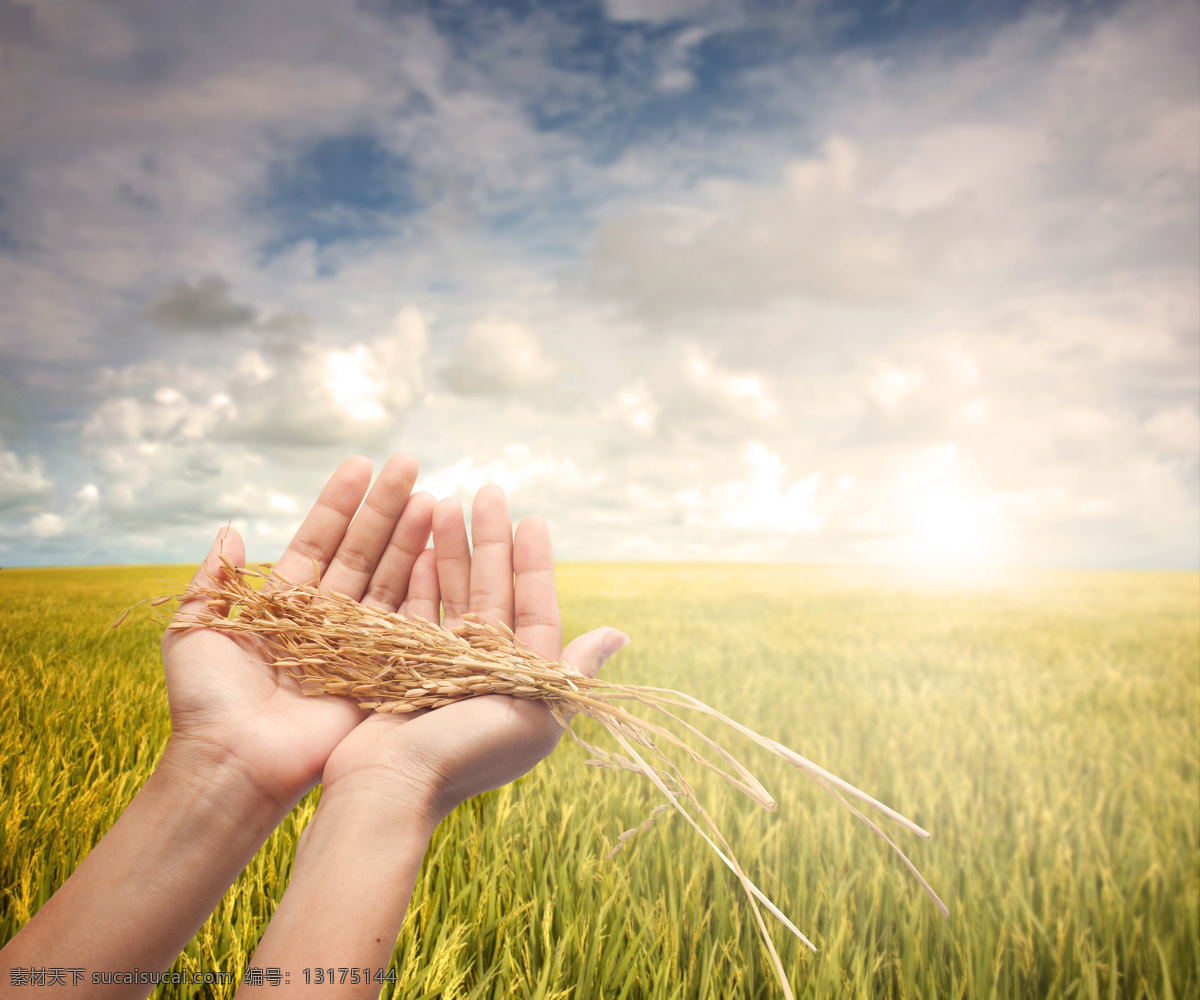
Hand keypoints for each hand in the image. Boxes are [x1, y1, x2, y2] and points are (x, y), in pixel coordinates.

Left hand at [161, 454, 434, 809]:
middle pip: (362, 552)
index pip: (318, 541)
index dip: (339, 504)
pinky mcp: (380, 670)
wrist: (234, 761)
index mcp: (286, 605)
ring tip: (431, 495)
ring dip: (409, 536)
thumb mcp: (193, 628)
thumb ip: (214, 579)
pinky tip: (437, 547)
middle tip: (409, 464)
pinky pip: (404, 619)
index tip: (361, 464)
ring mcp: (357, 643)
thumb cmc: (206, 701)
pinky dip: (421, 583)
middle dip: (385, 508)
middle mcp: (326, 618)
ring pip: (388, 578)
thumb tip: (229, 529)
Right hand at [320, 484, 627, 823]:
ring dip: (453, 548)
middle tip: (488, 491)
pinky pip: (415, 609)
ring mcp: (442, 665)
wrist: (390, 789)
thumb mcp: (535, 713)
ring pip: (453, 593)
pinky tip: (423, 542)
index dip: (534, 563)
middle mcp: (485, 670)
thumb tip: (620, 634)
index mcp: (523, 681)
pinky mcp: (402, 665)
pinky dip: (421, 576)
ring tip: (447, 501)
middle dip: (490, 541)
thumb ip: (572, 670)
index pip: (535, 607)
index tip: (532, 518)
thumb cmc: (467, 754)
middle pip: (492, 591)